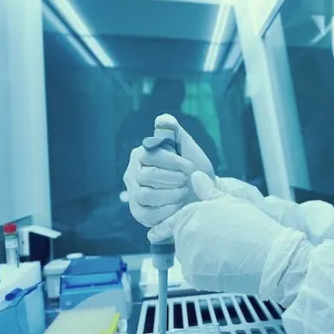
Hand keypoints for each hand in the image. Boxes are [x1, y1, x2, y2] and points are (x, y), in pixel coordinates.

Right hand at [123, 114, 215, 230]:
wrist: (201, 194)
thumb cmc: (193, 169)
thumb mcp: (188, 148)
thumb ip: (175, 132)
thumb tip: (163, 119)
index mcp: (141, 154)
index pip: (151, 156)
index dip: (173, 162)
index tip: (190, 167)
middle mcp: (132, 173)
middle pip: (147, 176)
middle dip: (172, 179)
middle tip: (186, 181)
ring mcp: (134, 194)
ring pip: (145, 195)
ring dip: (169, 195)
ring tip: (183, 192)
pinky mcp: (139, 212)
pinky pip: (146, 214)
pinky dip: (165, 211)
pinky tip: (178, 206)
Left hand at [151, 172, 311, 305]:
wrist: (268, 257)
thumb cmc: (253, 227)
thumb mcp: (230, 202)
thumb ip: (208, 191)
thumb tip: (196, 176)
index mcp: (190, 215)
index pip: (170, 221)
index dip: (164, 227)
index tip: (154, 233)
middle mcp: (184, 236)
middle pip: (180, 240)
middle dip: (193, 241)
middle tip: (217, 241)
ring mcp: (188, 258)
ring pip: (187, 257)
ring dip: (199, 256)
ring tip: (224, 252)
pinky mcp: (194, 277)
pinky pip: (194, 273)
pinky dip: (204, 271)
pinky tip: (223, 265)